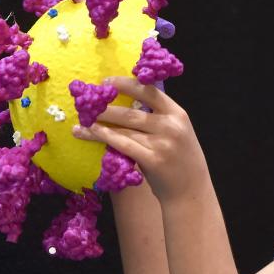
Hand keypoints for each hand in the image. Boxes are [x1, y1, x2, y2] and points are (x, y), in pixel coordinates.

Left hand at [71, 76, 210, 203]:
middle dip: (106, 107)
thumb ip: (160, 118)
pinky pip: (122, 145)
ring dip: (98, 124)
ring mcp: (162, 144)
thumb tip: (127, 104)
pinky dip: (103, 137)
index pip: (150, 92)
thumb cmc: (181, 160)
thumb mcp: (179, 132)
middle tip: (87, 103)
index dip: (126, 85)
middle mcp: (171, 126)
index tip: (107, 82)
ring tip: (81, 121)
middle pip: (132, 112)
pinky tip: (90, 133)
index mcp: (178, 114)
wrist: (192, 191)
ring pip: (123, 130)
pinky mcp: (153, 160)